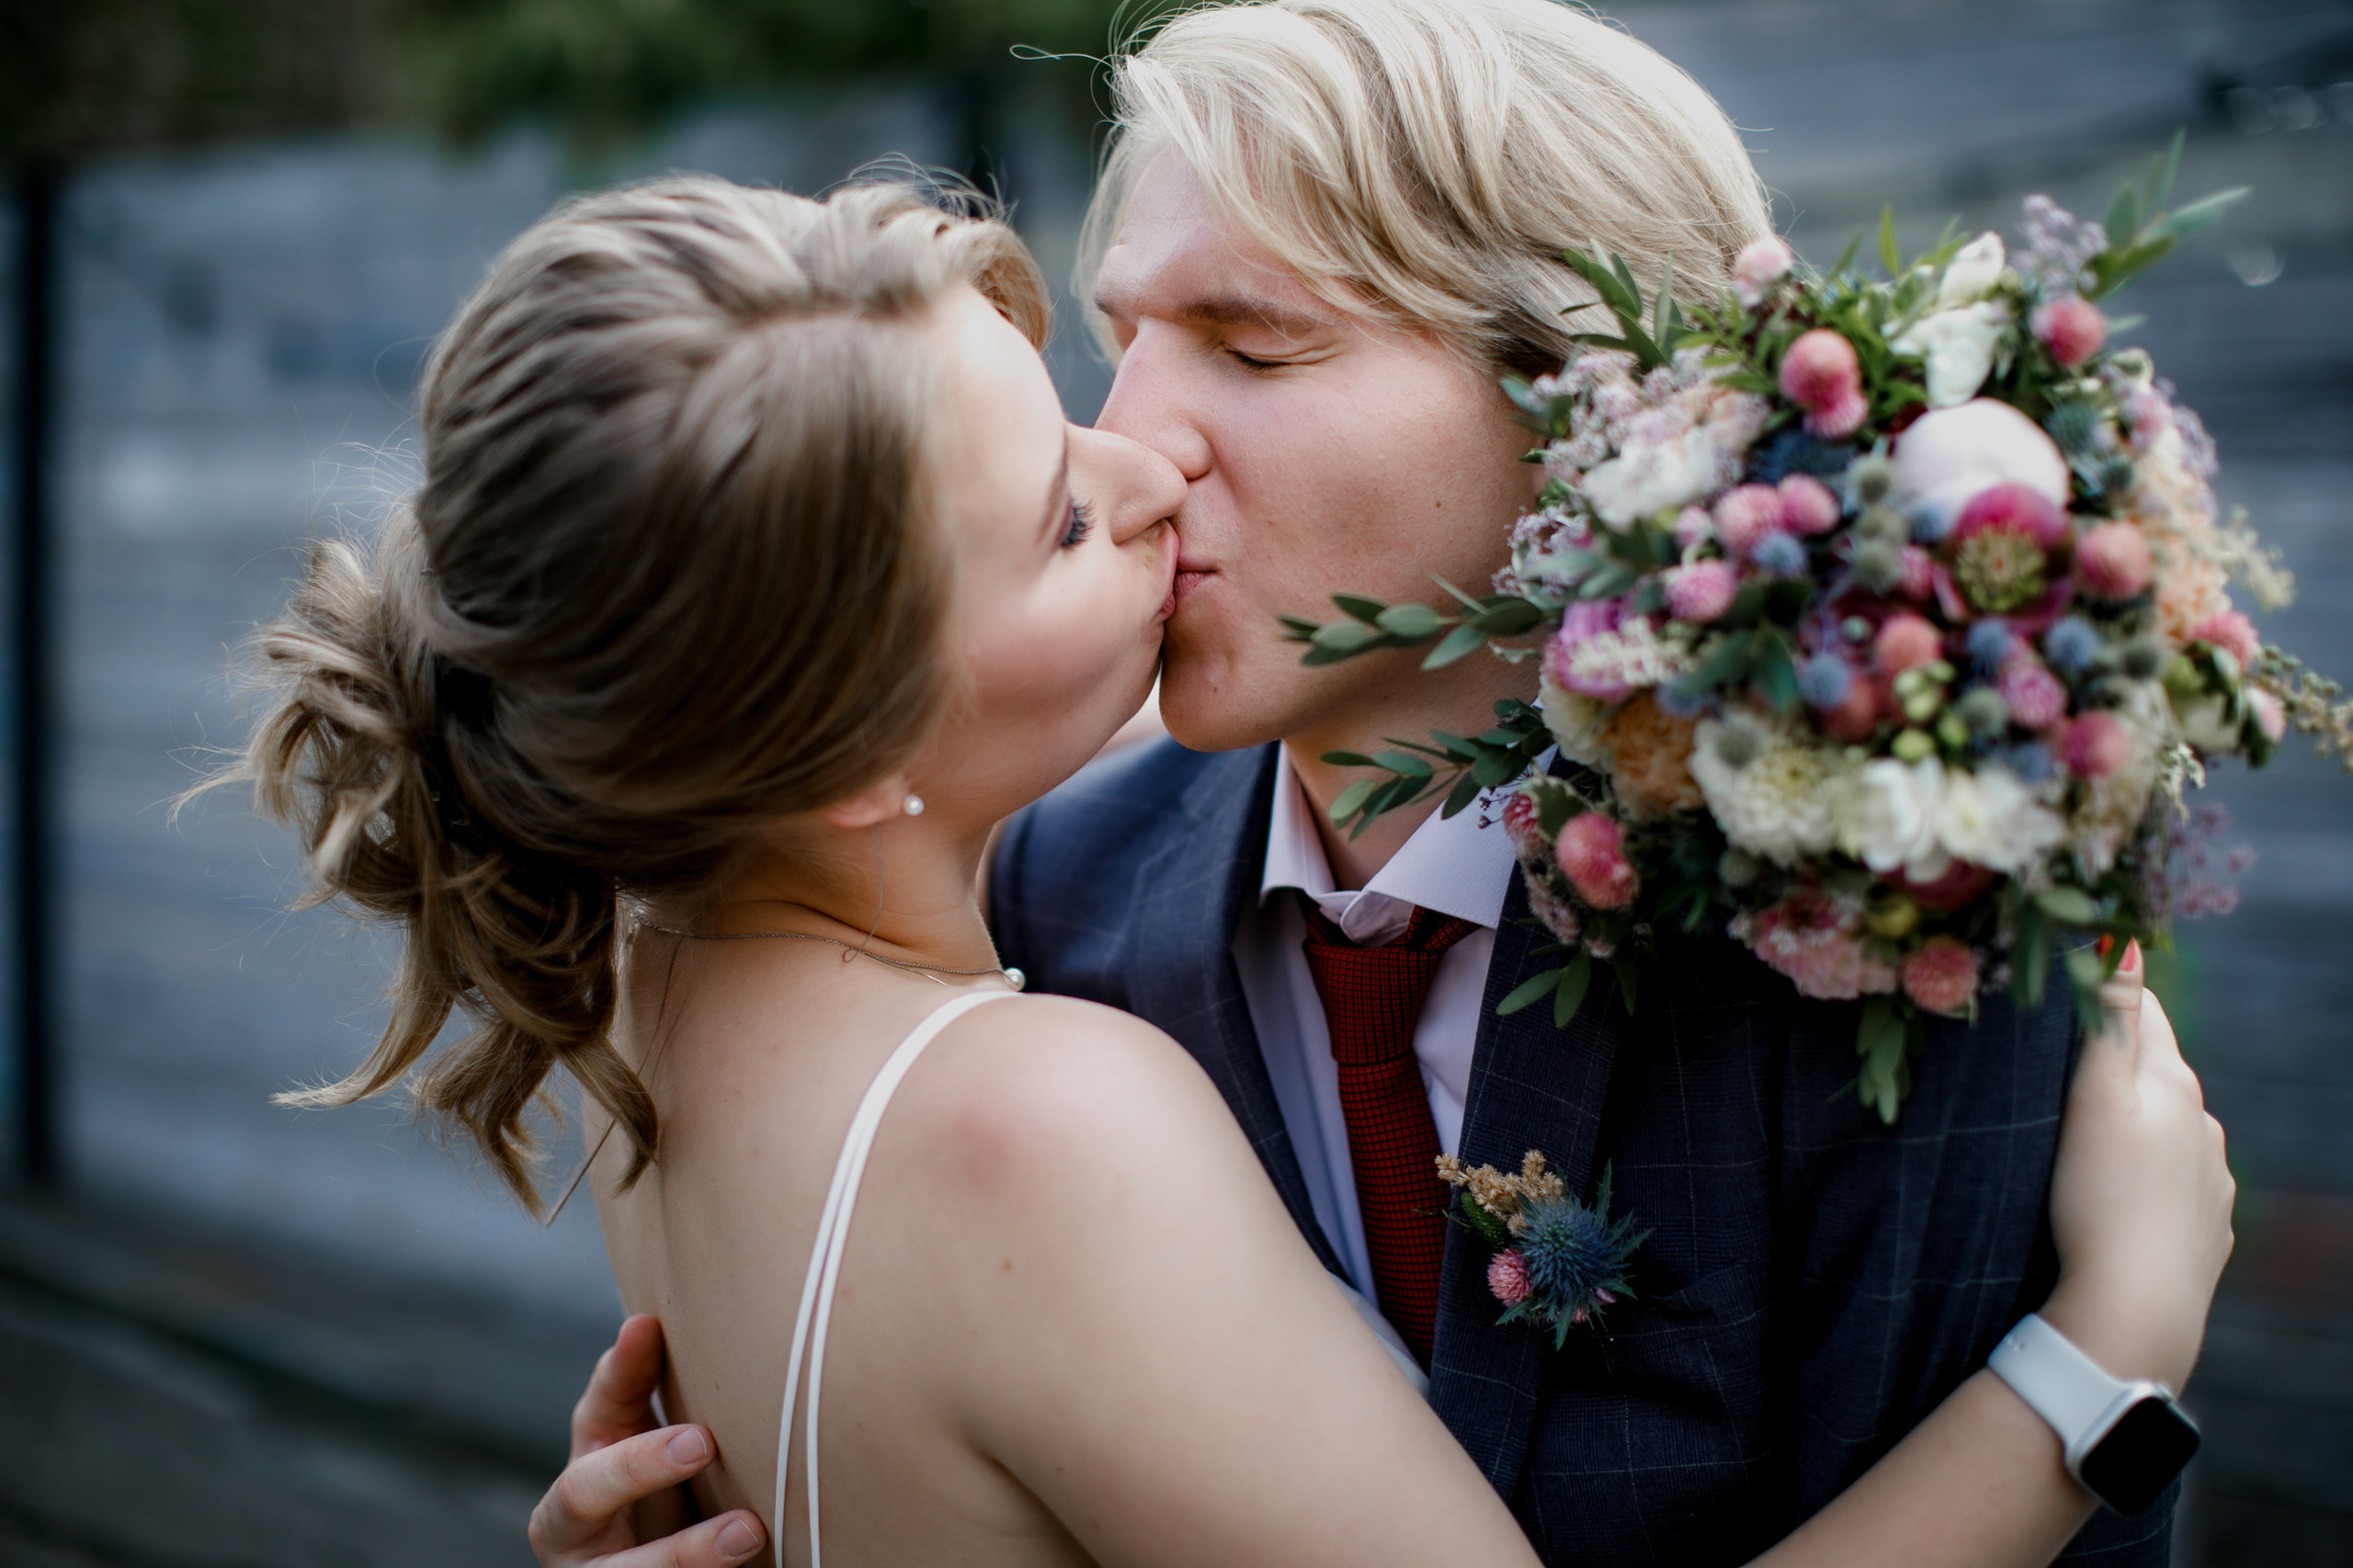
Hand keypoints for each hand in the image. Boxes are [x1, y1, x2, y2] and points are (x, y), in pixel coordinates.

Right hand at [528, 1314, 765, 1567]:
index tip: (658, 1342)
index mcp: (581, 1472)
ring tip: (747, 1532)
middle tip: (703, 1442)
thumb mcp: (646, 1441)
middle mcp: (571, 1532)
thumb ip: (641, 1386)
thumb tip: (644, 1321)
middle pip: (582, 1493)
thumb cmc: (658, 1497)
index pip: (591, 1417)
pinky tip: (749, 1567)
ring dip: (685, 1553)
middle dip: (638, 1466)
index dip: (622, 1377)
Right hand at [2042, 943, 2234, 1392]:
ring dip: (2130, 1122)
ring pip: (2165, 1128)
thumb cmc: (2099, 1197)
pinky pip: (2171, 1184)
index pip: (2140, 1010)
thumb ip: (2108, 1018)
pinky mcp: (2203, 1228)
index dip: (2100, 992)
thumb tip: (2125, 940)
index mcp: (2174, 1084)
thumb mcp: (2095, 1097)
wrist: (2134, 1309)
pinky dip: (2143, 1176)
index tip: (2059, 989)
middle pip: (2153, 1070)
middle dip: (2111, 1062)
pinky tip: (2114, 1195)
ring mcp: (2209, 1180)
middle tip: (2052, 1066)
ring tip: (2078, 1138)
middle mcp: (2204, 1125)